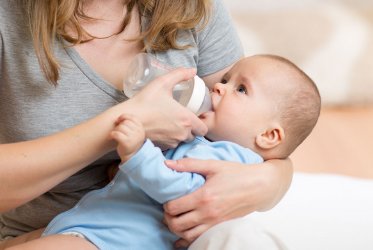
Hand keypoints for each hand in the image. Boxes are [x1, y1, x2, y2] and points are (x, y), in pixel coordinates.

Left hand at [110, 114, 144, 162]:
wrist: (132, 156)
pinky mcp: (126, 143)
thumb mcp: (134, 132)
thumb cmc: (131, 142)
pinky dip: (111, 135)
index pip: (132, 117)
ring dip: (115, 130)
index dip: (124, 117)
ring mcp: (133, 138)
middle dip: (119, 125)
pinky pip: (116, 134)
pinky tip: (110, 138)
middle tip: (117, 131)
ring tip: (115, 135)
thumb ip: (129, 124)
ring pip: (120, 127)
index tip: (118, 121)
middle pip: (125, 122)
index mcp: (141, 128)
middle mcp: (138, 132)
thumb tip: (118, 119)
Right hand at [123, 68, 207, 148]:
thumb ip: (179, 74)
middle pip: (194, 136)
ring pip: (182, 141)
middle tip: (182, 119)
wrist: (127, 120)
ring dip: (180, 134)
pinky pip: (171, 145)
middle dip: (190, 129)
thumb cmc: (145, 101)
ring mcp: (172, 142)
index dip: (200, 124)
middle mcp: (182, 133)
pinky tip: (162, 130)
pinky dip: (169, 139)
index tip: (194, 118)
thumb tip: (192, 70)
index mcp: (186, 119)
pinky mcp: (163, 147)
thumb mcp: (162, 83)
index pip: (203, 129)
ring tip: (171, 124)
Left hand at [163, 158, 292, 247]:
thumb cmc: (237, 174)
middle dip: (168, 218)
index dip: (166, 205)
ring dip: (177, 229)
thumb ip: (188, 164)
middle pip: (177, 224)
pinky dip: (188, 239)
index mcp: (203, 196)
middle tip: (169, 210)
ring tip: (176, 219)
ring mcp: (214, 222)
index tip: (167, 199)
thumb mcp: (213, 165)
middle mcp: (207, 213)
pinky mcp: (220, 227)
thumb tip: (167, 163)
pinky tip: (184, 234)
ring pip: (187, 235)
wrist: (260, 186)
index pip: (174, 207)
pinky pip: (200, 239)